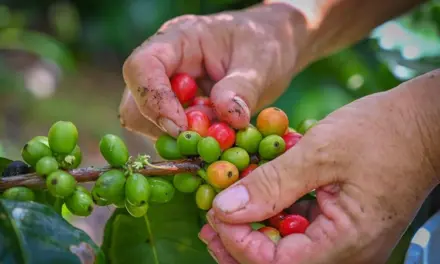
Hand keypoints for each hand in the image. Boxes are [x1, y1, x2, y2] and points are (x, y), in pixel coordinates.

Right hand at [119, 3, 308, 138]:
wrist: (271, 48)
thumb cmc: (264, 43)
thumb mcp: (260, 62)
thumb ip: (242, 88)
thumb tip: (229, 118)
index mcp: (178, 41)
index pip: (142, 67)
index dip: (153, 100)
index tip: (182, 127)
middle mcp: (165, 66)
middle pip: (135, 103)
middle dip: (164, 127)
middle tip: (204, 137)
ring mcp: (170, 90)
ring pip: (148, 125)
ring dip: (179, 138)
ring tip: (219, 132)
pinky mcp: (180, 111)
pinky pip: (170, 135)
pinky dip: (191, 143)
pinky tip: (218, 135)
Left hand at [199, 71, 439, 263]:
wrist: (423, 124)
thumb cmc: (383, 132)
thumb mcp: (321, 152)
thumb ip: (272, 183)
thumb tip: (226, 208)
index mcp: (346, 241)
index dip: (240, 243)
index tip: (216, 214)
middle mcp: (346, 251)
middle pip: (279, 263)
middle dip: (238, 243)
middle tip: (210, 219)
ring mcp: (344, 239)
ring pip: (286, 249)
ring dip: (252, 229)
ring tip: (222, 210)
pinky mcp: (341, 224)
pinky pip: (300, 231)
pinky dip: (272, 216)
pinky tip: (253, 199)